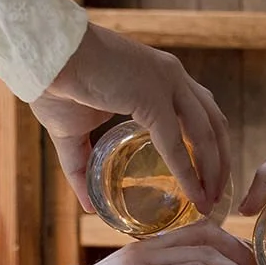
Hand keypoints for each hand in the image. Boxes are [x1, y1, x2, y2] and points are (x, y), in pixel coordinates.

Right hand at [35, 23, 230, 215]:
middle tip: (218, 195)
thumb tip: (88, 206)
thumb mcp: (73, 134)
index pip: (202, 111)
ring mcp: (167, 83)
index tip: (211, 178)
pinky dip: (188, 172)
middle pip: (214, 122)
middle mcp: (172, 76)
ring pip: (206, 133)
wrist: (44, 57)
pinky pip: (177, 143)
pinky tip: (194, 194)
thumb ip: (83, 168)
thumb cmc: (56, 85)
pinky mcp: (153, 96)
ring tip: (210, 202)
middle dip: (221, 161)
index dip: (211, 146)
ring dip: (213, 170)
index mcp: (162, 77)